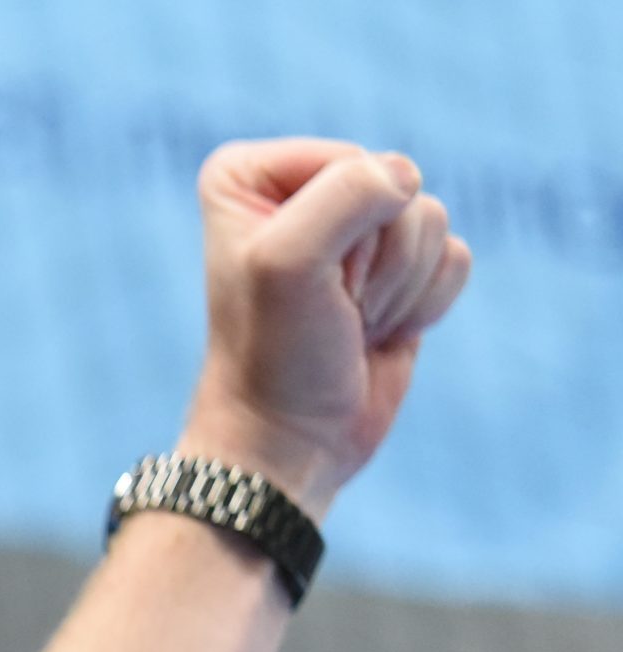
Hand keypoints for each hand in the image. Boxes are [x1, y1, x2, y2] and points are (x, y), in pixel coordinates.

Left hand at [180, 138, 471, 519]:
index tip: (303, 283)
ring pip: (431, 220)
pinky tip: (378, 331)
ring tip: (349, 321)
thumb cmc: (276, 353)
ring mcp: (354, 232)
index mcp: (248, 175)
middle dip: (375, 260)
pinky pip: (454, 257)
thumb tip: (406, 178)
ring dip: (396, 286)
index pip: (351, 160)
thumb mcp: (288, 262)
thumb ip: (348, 193)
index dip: (342, 229)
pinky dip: (424, 302)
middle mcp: (300, 191)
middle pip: (398, 186)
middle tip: (330, 307)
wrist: (291, 439)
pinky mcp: (398, 270)